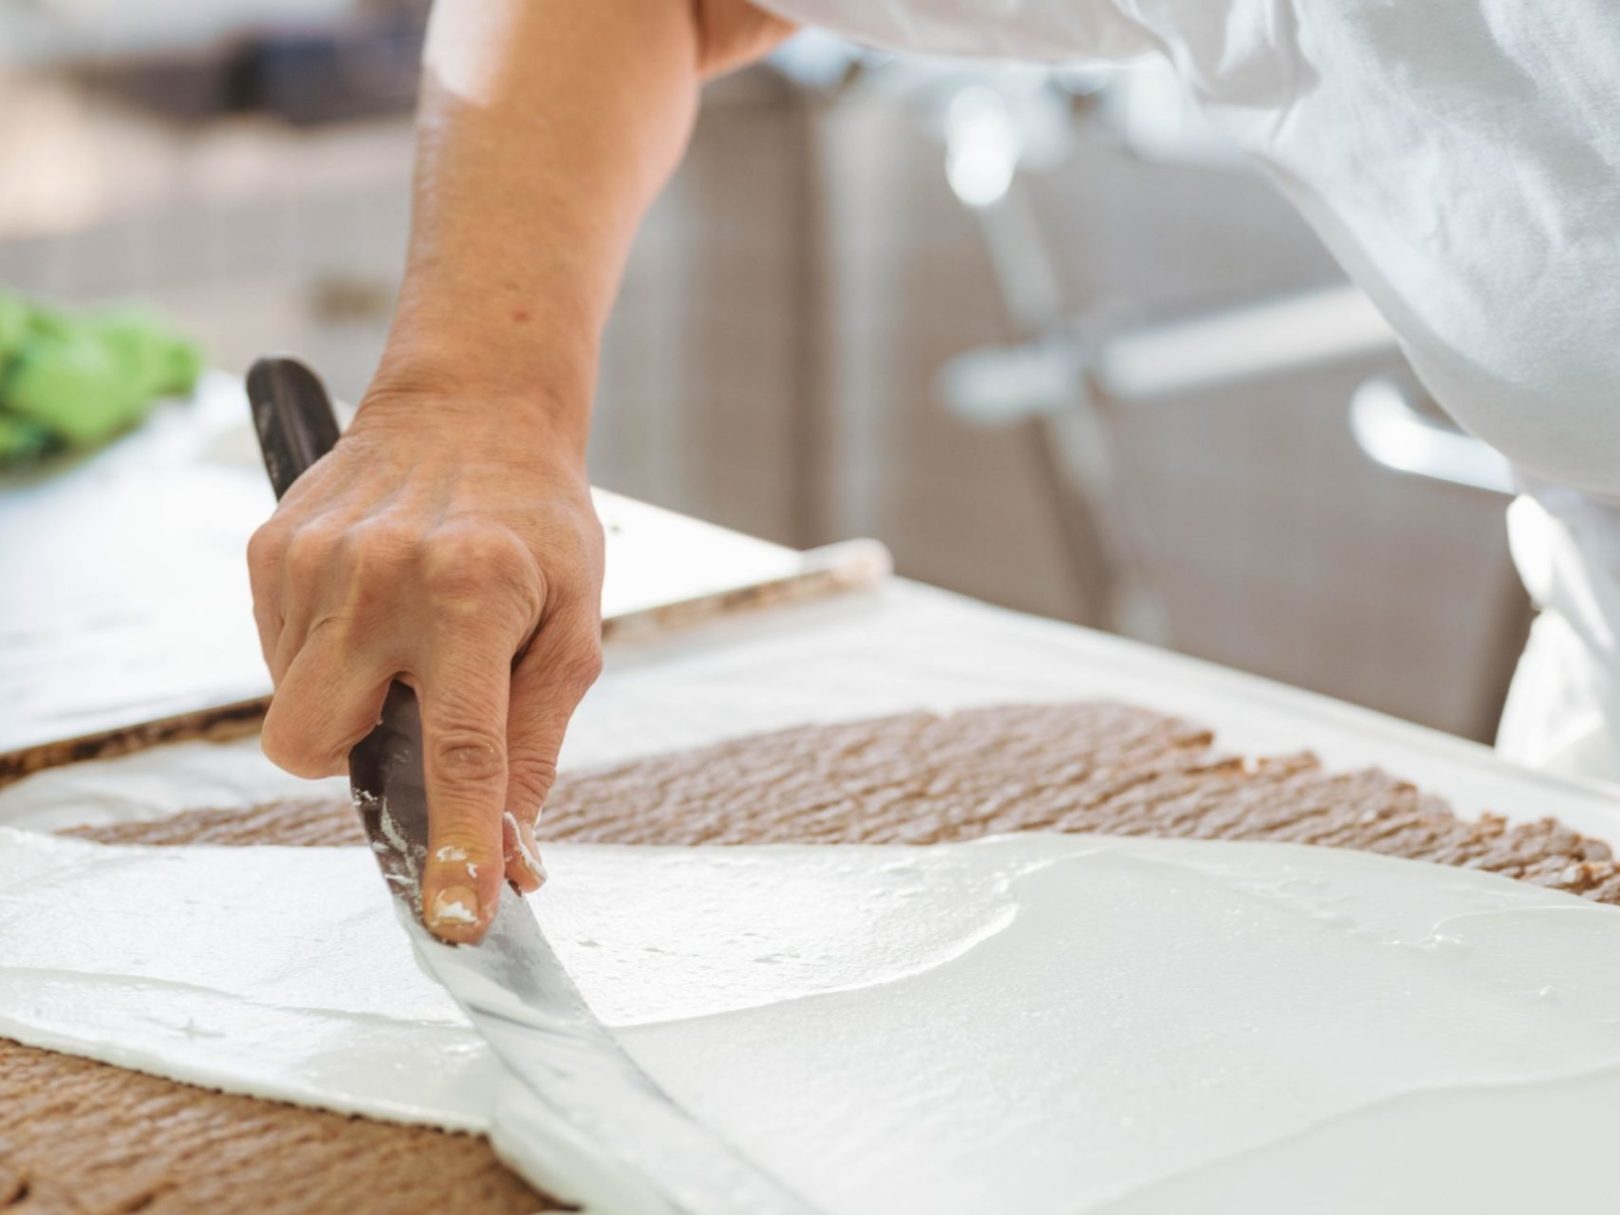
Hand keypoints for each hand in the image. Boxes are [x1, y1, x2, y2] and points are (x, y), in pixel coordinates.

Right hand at [247, 386, 603, 942]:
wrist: (474, 407)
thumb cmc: (537, 524)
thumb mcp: (573, 628)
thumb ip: (535, 744)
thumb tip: (513, 855)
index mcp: (476, 595)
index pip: (461, 750)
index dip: (456, 845)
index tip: (457, 920)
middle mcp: (382, 577)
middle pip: (309, 744)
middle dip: (351, 754)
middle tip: (410, 700)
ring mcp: (313, 559)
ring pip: (288, 704)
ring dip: (344, 696)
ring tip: (405, 632)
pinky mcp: (269, 546)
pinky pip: (275, 653)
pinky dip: (321, 653)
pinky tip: (371, 604)